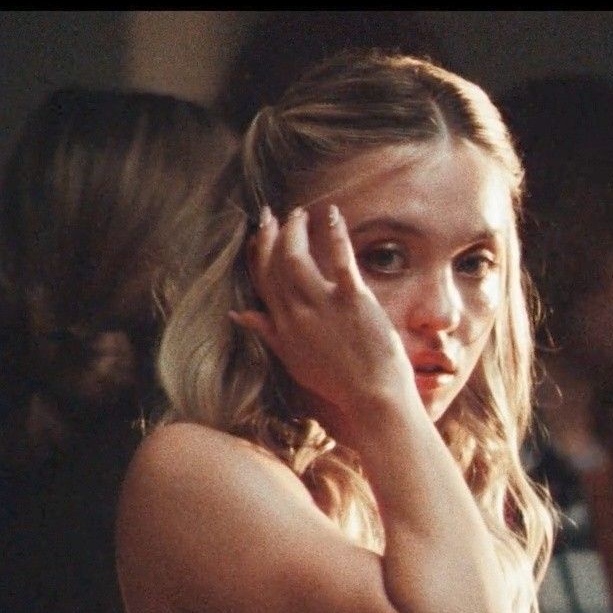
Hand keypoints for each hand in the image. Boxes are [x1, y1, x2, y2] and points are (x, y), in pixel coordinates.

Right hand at [228, 205, 413, 434]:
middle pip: (274, 265)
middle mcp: (296, 314)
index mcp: (282, 326)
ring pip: (295, 258)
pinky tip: (332, 215)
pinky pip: (338, 259)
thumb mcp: (293, 360)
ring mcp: (323, 306)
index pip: (262, 280)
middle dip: (271, 234)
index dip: (257, 251)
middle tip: (275, 214)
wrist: (373, 398)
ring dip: (295, 231)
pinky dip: (333, 234)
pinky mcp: (352, 300)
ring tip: (301, 214)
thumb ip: (268, 332)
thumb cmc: (338, 382)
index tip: (260, 230)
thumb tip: (239, 314)